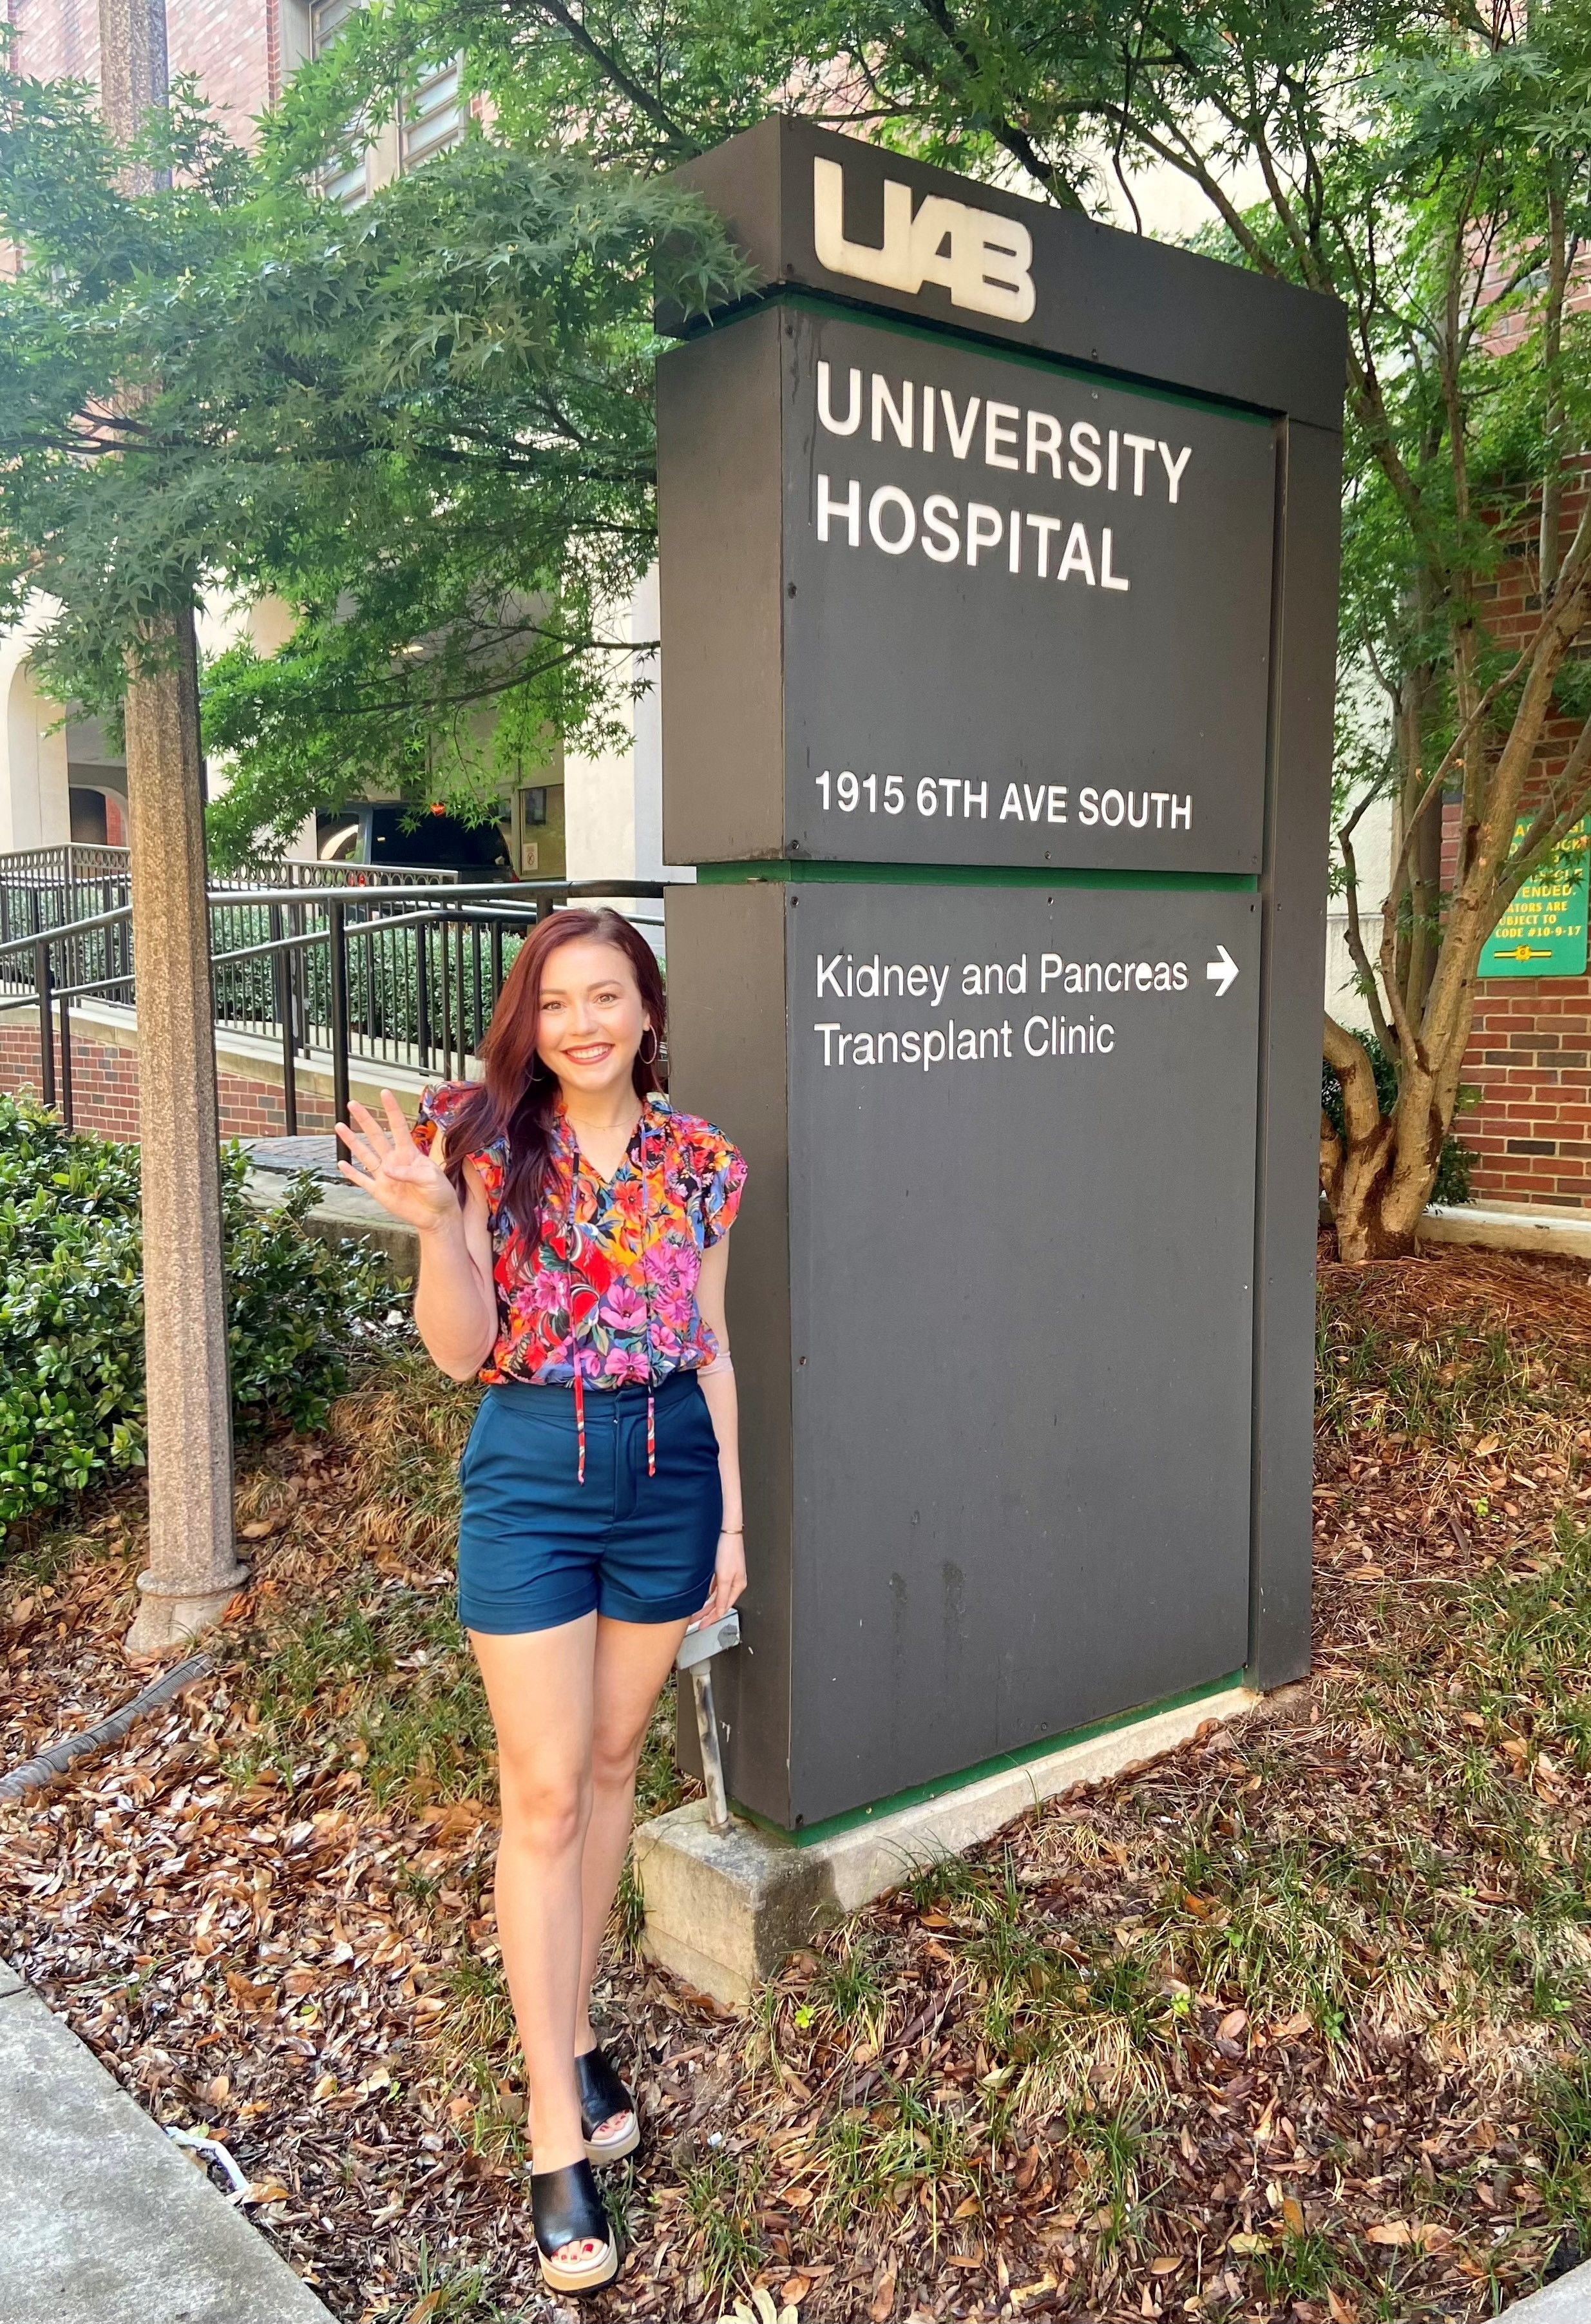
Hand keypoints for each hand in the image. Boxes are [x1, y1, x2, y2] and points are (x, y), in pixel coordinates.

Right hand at [335, 1092, 458, 1231]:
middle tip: (353, 1104)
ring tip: (340, 1126)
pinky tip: (341, 1163)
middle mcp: (394, 1161)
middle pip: (375, 1136)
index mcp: (409, 1153)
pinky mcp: (380, 1192)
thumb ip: (410, 1172)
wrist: (436, 1216)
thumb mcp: (431, 1179)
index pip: (397, 1126)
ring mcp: (385, 1176)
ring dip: (352, 1141)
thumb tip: (387, 1170)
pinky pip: (362, 1180)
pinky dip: (351, 1173)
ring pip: (364, 1154)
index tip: (384, 1093)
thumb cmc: (439, 1193)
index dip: (391, 1110)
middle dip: (364, 1119)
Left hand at [695, 1531, 746, 1625]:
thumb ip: (722, 1595)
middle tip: (695, 1622)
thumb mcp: (724, 1577)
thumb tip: (720, 1611)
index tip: (702, 1626)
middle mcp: (733, 1582)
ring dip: (705, 1605)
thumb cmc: (728, 1548)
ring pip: (715, 1596)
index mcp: (737, 1586)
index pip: (723, 1608)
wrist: (725, 1529)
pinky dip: (706, 1594)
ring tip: (694, 1612)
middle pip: (719, 1603)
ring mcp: (727, 1575)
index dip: (712, 1619)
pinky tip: (700, 1596)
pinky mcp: (721, 1568)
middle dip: (706, 1614)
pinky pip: (713, 1586)